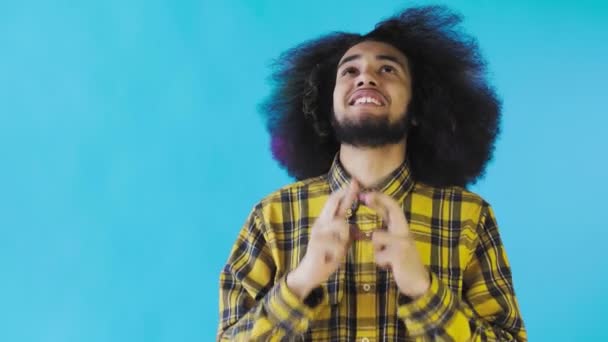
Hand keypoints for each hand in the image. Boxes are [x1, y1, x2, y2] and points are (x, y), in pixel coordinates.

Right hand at [287, 180, 359, 299]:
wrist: (310, 273)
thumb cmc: (326, 257)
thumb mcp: (340, 245)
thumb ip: (348, 235)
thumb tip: (361, 231)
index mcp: (326, 222)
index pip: (336, 203)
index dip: (345, 192)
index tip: (355, 181)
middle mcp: (321, 223)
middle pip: (334, 203)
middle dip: (346, 193)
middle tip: (355, 184)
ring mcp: (318, 233)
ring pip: (342, 225)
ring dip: (345, 237)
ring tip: (338, 249)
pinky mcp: (317, 244)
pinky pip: (338, 244)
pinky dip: (339, 252)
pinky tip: (331, 258)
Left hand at [359, 191, 429, 297]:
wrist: (419, 283)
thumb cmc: (402, 263)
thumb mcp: (393, 246)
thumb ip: (383, 235)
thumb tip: (363, 230)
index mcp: (403, 229)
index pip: (394, 208)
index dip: (381, 198)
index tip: (366, 193)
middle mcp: (405, 232)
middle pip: (393, 210)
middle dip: (378, 200)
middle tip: (365, 195)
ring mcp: (404, 242)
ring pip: (376, 236)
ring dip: (376, 250)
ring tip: (387, 259)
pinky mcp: (400, 254)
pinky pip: (378, 254)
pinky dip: (380, 262)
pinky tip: (390, 267)